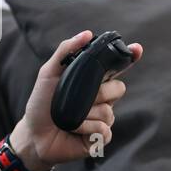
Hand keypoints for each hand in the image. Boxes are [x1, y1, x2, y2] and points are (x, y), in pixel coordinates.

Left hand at [12, 30, 143, 169]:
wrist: (34, 135)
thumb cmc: (41, 104)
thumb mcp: (48, 73)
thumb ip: (66, 50)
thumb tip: (88, 33)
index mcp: (92, 81)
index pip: (117, 67)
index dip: (130, 57)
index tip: (136, 49)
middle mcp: (101, 99)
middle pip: (119, 88)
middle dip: (101, 92)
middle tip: (81, 98)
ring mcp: (102, 118)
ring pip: (109, 111)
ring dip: (86, 114)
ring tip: (70, 117)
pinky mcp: (101, 137)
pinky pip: (104, 129)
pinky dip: (87, 129)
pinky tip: (75, 130)